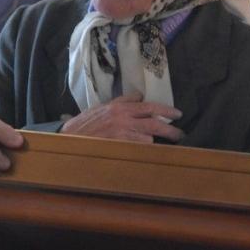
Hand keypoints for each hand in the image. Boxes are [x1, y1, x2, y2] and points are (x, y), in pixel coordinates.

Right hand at [59, 93, 182, 143]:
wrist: (69, 137)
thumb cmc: (86, 124)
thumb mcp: (103, 107)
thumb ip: (122, 101)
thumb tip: (139, 96)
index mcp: (120, 106)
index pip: (149, 107)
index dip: (166, 110)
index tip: (177, 114)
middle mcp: (123, 117)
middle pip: (154, 123)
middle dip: (170, 130)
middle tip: (180, 134)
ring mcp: (121, 132)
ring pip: (148, 138)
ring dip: (154, 143)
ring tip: (159, 147)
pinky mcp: (118, 145)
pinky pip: (138, 148)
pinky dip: (143, 150)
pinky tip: (145, 153)